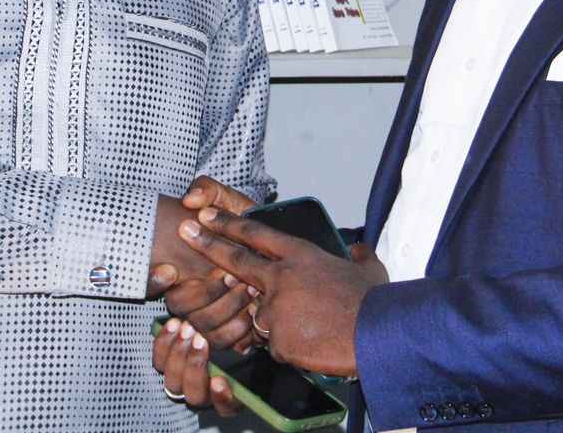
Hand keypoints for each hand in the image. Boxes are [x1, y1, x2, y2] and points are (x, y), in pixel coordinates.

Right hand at [149, 176, 260, 342]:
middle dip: (206, 293)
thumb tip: (191, 200)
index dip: (153, 282)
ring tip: (251, 290)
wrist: (274, 242)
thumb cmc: (245, 221)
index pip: (152, 283)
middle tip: (233, 276)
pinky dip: (241, 331)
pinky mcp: (230, 332)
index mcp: (182, 265)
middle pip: (180, 308)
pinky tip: (256, 313)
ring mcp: (209, 313)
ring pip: (203, 327)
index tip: (171, 270)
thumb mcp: (228, 198)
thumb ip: (208, 189)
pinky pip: (226, 343)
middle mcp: (191, 292)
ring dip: (226, 309)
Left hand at [153, 317, 241, 417]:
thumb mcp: (243, 342)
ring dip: (179, 354)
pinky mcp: (164, 365)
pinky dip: (164, 342)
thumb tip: (245, 341)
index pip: (227, 407)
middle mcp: (201, 394)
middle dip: (196, 366)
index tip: (220, 380)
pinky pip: (159, 360)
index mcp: (227, 395)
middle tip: (201, 340)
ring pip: (173, 380)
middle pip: (194, 394)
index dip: (222, 398)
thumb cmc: (232, 336)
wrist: (206, 326)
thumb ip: (244, 346)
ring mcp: (180, 382)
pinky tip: (174, 324)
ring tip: (187, 329)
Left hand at [180, 206, 387, 376]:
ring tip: (314, 326)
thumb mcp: (368, 268)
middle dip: (209, 246)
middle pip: (237, 261)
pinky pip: (276, 345)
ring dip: (281, 322)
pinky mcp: (276, 340)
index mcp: (301, 256)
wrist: (376, 334)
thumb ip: (357, 256)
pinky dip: (292, 346)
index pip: (257, 235)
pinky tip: (314, 343)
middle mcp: (281, 278)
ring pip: (263, 316)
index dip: (230, 224)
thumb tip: (357, 250)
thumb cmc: (373, 301)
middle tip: (186, 233)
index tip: (207, 215)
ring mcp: (275, 310)